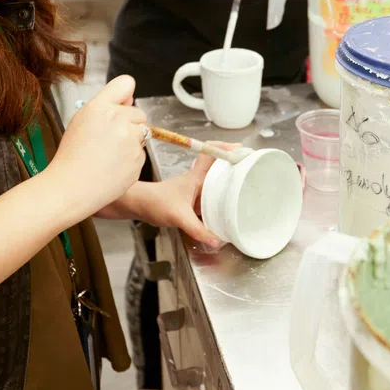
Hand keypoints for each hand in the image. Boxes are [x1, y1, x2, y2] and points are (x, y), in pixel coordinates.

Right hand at [49, 76, 146, 214]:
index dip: (125, 95)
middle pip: (139, 112)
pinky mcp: (138, 160)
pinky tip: (113, 166)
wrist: (71, 188)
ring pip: (142, 133)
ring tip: (109, 154)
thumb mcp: (81, 120)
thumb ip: (106, 106)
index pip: (126, 83)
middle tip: (109, 139)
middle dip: (130, 123)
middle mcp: (118, 120)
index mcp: (100, 107)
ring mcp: (130, 140)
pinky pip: (141, 154)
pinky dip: (131, 159)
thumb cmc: (72, 156)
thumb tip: (129, 98)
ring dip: (132, 141)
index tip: (122, 104)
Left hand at [120, 142, 239, 246]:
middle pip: (217, 166)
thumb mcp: (179, 216)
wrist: (140, 206)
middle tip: (249, 166)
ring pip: (215, 181)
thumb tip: (216, 240)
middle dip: (232, 164)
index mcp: (195, 177)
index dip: (225, 148)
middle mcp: (197, 181)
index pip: (210, 154)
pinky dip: (219, 197)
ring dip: (227, 180)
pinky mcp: (192, 200)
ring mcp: (195, 190)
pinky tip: (227, 205)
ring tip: (245, 183)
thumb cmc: (156, 203)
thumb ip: (197, 229)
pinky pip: (210, 195)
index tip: (240, 150)